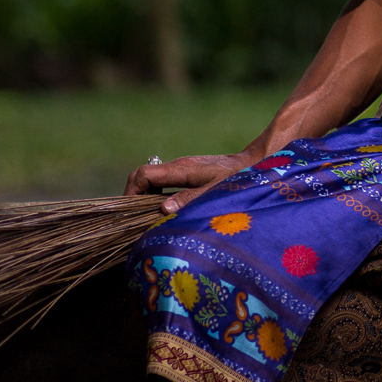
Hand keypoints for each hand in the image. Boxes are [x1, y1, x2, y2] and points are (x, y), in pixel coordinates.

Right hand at [124, 152, 254, 214]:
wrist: (253, 162)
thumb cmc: (236, 178)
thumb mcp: (215, 191)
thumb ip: (190, 199)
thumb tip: (163, 209)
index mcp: (181, 169)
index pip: (143, 174)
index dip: (131, 191)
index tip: (129, 211)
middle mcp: (177, 166)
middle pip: (142, 176)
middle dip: (133, 195)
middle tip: (133, 218)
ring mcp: (181, 168)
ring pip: (151, 179)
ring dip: (144, 196)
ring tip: (145, 217)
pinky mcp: (187, 173)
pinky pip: (163, 182)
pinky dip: (156, 194)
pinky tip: (162, 210)